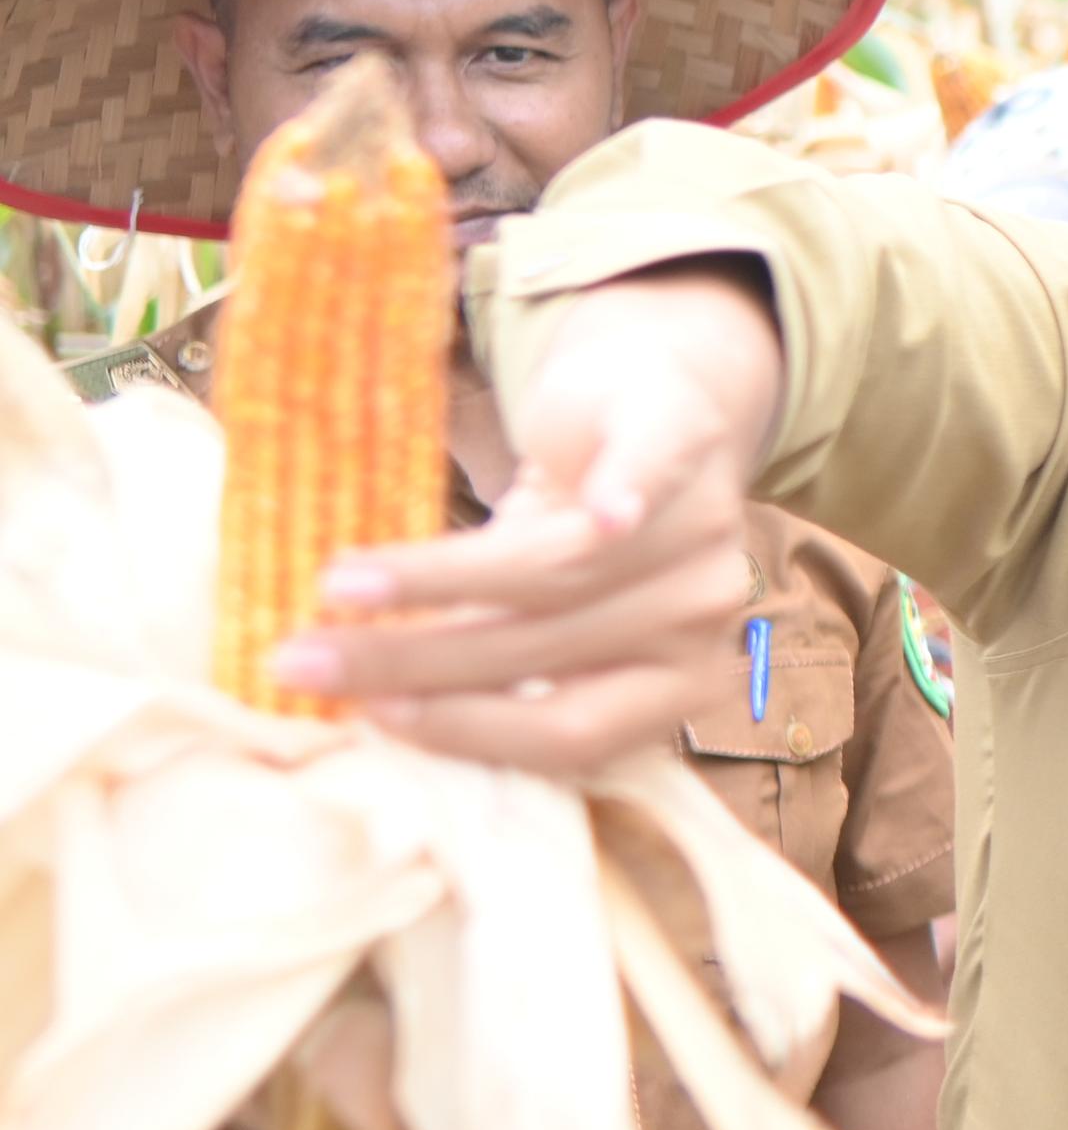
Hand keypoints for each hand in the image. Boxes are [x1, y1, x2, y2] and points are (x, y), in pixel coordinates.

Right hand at [274, 267, 783, 777]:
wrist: (664, 398)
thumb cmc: (588, 526)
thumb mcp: (547, 608)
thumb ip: (487, 652)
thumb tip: (353, 705)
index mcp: (671, 683)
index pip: (570, 731)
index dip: (466, 728)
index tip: (364, 717)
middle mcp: (697, 619)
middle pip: (545, 651)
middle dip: (413, 660)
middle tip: (303, 660)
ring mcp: (701, 531)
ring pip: (563, 571)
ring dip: (437, 581)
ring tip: (338, 586)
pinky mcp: (684, 443)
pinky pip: (649, 477)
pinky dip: (617, 498)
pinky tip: (589, 507)